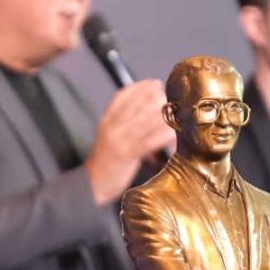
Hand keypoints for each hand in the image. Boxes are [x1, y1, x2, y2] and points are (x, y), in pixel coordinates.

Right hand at [85, 79, 173, 203]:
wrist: (92, 186)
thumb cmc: (106, 164)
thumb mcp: (110, 138)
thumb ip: (125, 125)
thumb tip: (149, 114)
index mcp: (107, 121)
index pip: (121, 96)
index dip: (139, 87)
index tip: (154, 83)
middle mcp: (112, 127)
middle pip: (136, 105)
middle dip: (156, 99)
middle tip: (171, 100)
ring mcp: (119, 140)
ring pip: (144, 120)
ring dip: (163, 115)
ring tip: (177, 114)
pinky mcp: (127, 155)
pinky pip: (148, 142)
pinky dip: (163, 136)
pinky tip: (174, 134)